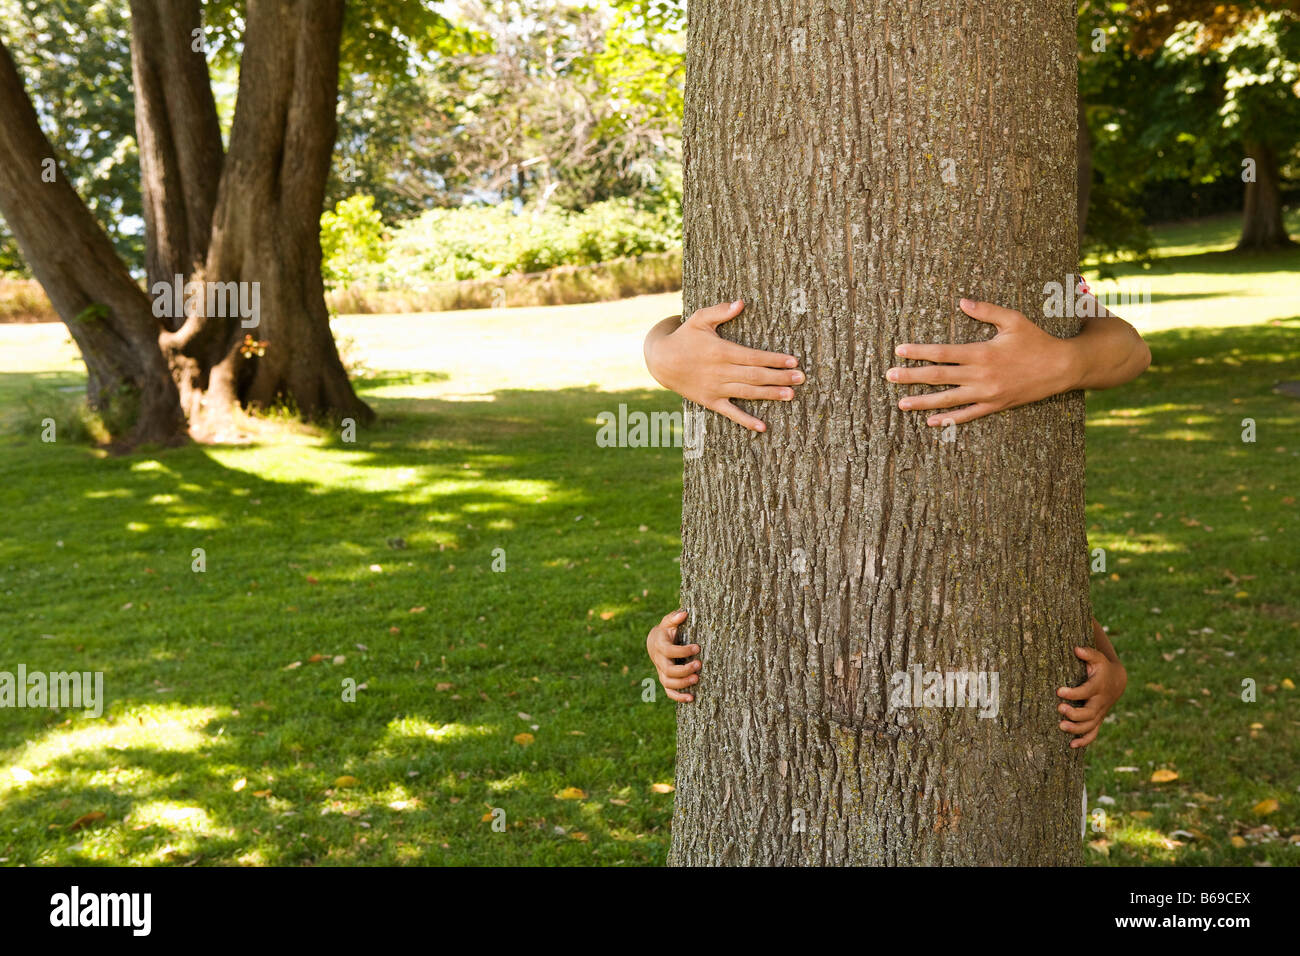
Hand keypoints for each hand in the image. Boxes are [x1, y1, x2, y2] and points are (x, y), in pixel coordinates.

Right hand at [644, 300, 804, 431]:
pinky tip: (762, 427)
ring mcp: (716, 388)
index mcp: (721, 351)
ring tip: (790, 395)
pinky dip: (746, 420)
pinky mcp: (711, 401)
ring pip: (748, 392)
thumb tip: (741, 302)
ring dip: (769, 394)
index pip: (754, 356)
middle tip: (801, 379)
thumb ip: (720, 311)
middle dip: (779, 377)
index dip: (774, 359)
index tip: (793, 360)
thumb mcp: (699, 319)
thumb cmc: (684, 337)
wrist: (661, 361)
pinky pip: (730, 413)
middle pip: (755, 375)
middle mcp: (721, 371)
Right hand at [646, 609, 699, 702]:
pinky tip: (692, 698)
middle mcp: (659, 661)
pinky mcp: (666, 680)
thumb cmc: (666, 630)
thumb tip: (684, 613)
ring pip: (668, 683)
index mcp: (660, 646)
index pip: (669, 651)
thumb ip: (674, 618)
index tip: (697, 647)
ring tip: (697, 679)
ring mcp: (661, 672)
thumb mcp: (668, 622)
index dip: (683, 651)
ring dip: (682, 684)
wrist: (655, 642)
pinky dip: (678, 697)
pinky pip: (669, 692)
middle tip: (699, 665)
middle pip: (668, 670)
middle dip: (683, 669)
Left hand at [887, 298, 1077, 425]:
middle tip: (889, 376)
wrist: (1062, 368)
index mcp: (981, 353)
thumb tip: (962, 301)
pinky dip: (949, 419)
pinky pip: (967, 415)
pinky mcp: (995, 405)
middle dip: (911, 377)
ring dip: (923, 402)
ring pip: (948, 399)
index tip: (899, 350)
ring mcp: (986, 393)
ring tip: (901, 403)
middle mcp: (980, 375)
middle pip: (938, 377)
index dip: (919, 351)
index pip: (942, 353)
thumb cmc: (1037, 340)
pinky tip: (931, 422)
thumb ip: (986, 311)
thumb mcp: (1013, 320)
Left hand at [1056, 645, 1126, 748]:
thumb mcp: (1097, 658)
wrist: (1117, 681)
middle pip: (1089, 713)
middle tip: (1059, 709)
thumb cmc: (1102, 667)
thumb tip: (1077, 649)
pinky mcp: (1097, 719)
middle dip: (1074, 713)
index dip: (1073, 693)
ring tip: (1061, 726)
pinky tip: (1072, 745)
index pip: (1086, 692)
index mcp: (1098, 687)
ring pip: (1090, 725)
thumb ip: (1088, 653)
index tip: (1059, 691)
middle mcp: (1099, 702)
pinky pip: (1093, 733)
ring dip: (1076, 729)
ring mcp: (1099, 713)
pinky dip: (1084, 741)